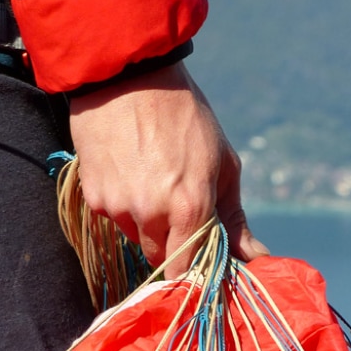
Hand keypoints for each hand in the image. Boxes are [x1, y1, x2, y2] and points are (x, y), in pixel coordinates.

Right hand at [68, 62, 267, 275]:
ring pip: (135, 237)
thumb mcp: (222, 163)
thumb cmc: (187, 118)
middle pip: (161, 258)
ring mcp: (117, 206)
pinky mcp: (93, 197)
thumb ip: (235, 217)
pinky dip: (124, 205)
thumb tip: (257, 258)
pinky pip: (113, 216)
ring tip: (154, 180)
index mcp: (190, 207)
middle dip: (173, 243)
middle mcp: (151, 213)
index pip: (188, 272)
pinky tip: (132, 171)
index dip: (195, 271)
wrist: (130, 78)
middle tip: (179, 209)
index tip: (201, 262)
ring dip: (147, 223)